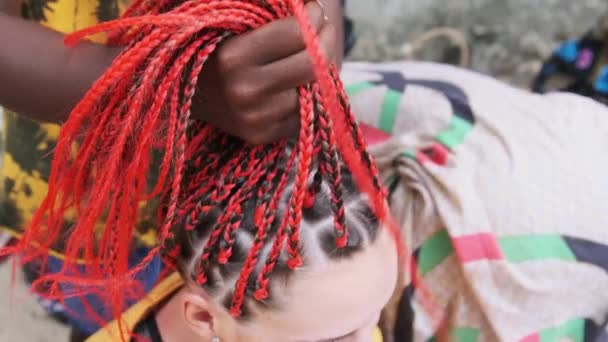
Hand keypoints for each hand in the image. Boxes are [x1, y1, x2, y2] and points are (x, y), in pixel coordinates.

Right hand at [191, 1, 337, 143]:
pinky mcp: (262, 135)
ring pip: (313, 90)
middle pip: (312, 64)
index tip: (314, 10)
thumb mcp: (240, 23)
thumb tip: (313, 7)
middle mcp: (244, 91)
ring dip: (321, 69)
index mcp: (234, 57)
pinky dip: (308, 96)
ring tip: (312, 55)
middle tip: (324, 30)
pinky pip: (304, 114)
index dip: (313, 17)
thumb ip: (272, 10)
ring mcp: (255, 118)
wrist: (192, 92)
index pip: (298, 33)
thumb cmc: (221, 48)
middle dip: (326, 41)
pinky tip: (300, 81)